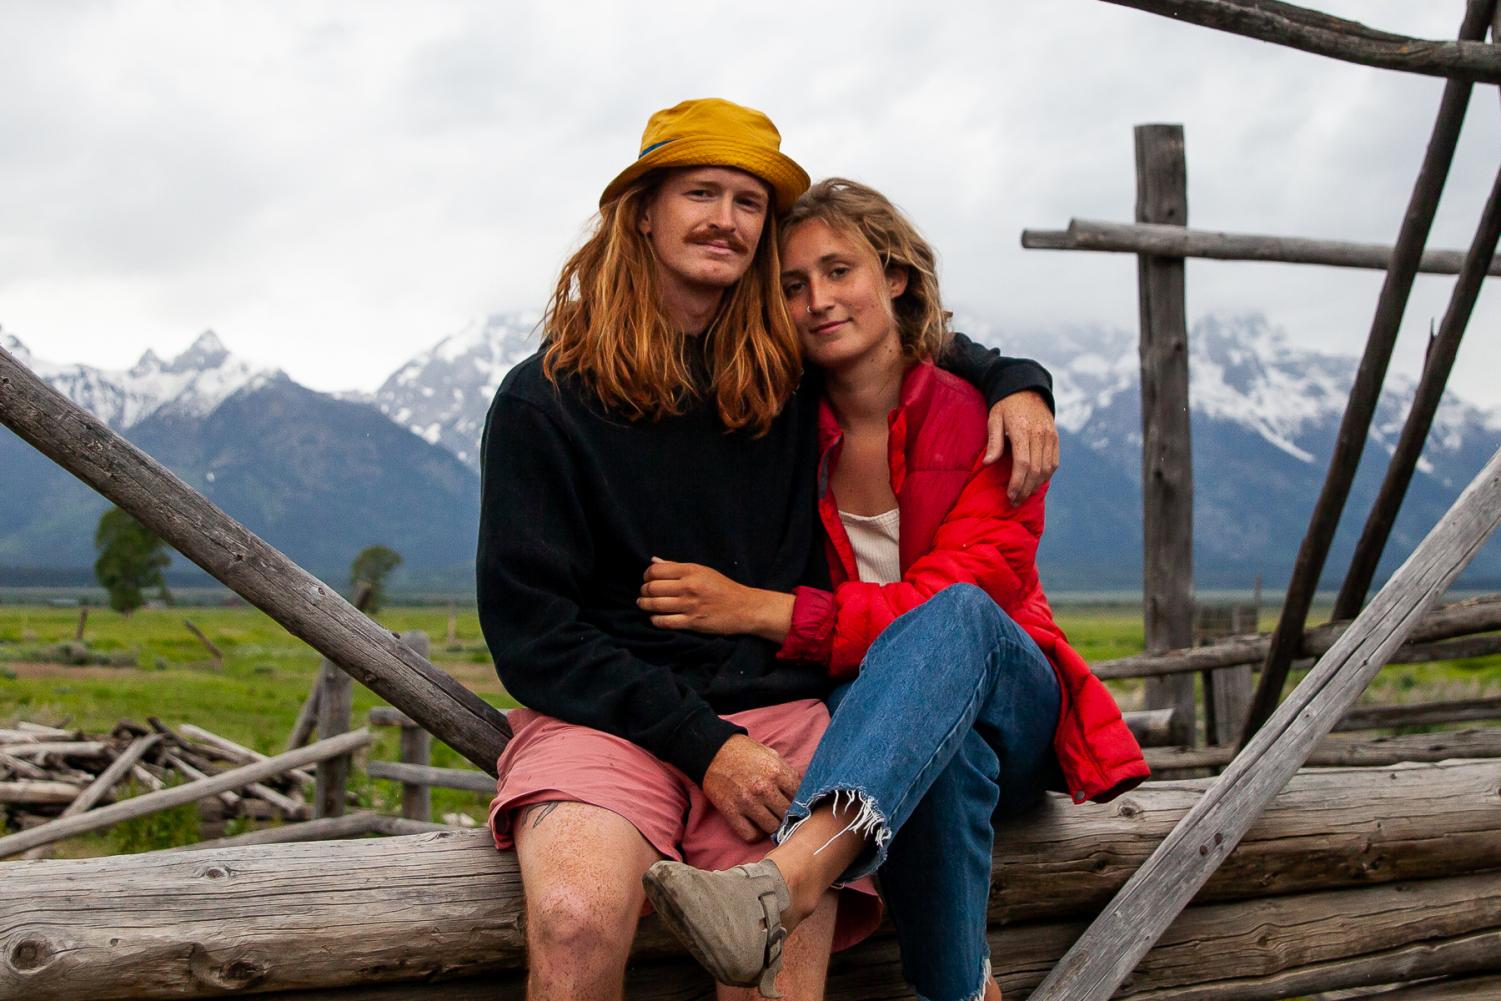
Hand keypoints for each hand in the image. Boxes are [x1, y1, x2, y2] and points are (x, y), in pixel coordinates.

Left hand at [639, 559, 793, 641]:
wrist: (744, 608)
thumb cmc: (723, 588)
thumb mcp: (702, 571)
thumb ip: (677, 567)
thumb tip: (653, 561)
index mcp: (691, 571)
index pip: (656, 571)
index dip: (646, 575)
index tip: (647, 579)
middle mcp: (688, 587)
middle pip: (652, 587)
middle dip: (643, 591)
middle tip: (643, 594)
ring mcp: (690, 605)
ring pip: (655, 605)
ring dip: (644, 605)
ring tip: (643, 604)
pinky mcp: (692, 622)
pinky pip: (664, 622)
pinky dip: (655, 620)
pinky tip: (655, 618)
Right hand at [701, 734, 801, 840]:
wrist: (712, 752)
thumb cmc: (744, 752)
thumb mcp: (770, 754)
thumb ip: (786, 772)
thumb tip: (801, 790)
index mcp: (776, 771)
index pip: (800, 796)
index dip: (801, 800)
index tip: (798, 803)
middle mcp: (763, 788)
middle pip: (788, 814)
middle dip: (788, 814)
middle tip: (785, 813)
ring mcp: (747, 802)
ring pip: (772, 827)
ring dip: (773, 825)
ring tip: (771, 819)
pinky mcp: (731, 812)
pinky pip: (750, 835)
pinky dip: (756, 834)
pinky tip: (757, 825)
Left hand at [984, 390, 1059, 503]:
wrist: (1027, 389)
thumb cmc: (1005, 405)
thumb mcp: (994, 419)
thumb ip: (993, 441)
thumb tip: (988, 463)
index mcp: (1023, 430)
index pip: (1022, 463)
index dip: (1017, 482)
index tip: (1010, 496)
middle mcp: (1040, 434)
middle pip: (1036, 470)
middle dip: (1025, 489)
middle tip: (1015, 502)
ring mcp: (1051, 436)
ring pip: (1047, 469)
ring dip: (1036, 486)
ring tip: (1024, 496)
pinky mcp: (1056, 438)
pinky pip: (1054, 462)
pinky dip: (1047, 476)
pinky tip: (1036, 484)